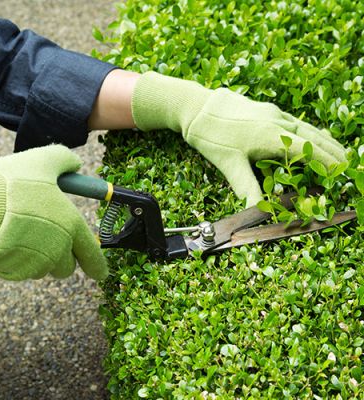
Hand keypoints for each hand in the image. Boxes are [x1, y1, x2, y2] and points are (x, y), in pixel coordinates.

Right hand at [0, 145, 107, 280]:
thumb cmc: (11, 184)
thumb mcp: (43, 161)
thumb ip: (64, 160)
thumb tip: (74, 164)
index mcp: (72, 226)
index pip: (93, 255)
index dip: (97, 265)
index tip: (100, 273)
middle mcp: (58, 249)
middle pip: (66, 267)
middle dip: (60, 258)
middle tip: (45, 238)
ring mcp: (36, 263)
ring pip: (43, 269)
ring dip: (37, 258)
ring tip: (20, 233)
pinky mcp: (13, 271)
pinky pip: (19, 270)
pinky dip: (15, 260)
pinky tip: (4, 242)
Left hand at [132, 72, 346, 206]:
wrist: (196, 107)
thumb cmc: (211, 135)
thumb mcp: (229, 164)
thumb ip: (246, 187)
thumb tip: (257, 211)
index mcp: (272, 136)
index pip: (309, 152)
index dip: (328, 165)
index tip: (342, 175)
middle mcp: (278, 122)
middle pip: (315, 139)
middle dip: (334, 154)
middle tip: (351, 167)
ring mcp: (274, 113)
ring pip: (308, 128)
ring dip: (325, 141)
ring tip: (340, 153)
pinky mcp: (268, 110)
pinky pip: (297, 122)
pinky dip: (311, 132)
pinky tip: (312, 136)